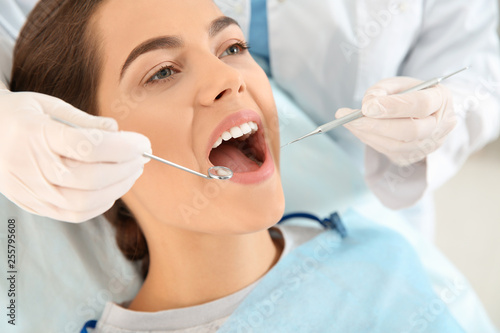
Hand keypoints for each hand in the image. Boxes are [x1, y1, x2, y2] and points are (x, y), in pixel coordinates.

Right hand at [0, 88, 150, 221]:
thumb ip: (84, 120)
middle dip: (127, 168)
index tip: (143, 142)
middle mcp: (33, 167)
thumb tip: (117, 131)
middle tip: (142, 156)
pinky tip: (114, 188)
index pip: (90, 147)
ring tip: (133, 171)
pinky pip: (76, 214)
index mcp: (36, 134)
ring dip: (119, 187)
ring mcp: (33, 191)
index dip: (124, 147)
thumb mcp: (47, 104)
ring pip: (86, 201)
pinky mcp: (36, 205)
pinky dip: (102, 203)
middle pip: (93, 178)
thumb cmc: (18, 115)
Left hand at [336, 77, 456, 166]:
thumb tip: (367, 105)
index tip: (367, 107)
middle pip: (411, 131)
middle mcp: (440, 126)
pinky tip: (356, 129)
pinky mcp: (413, 156)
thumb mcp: (397, 83)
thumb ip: (382, 90)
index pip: (421, 105)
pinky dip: (370, 140)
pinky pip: (389, 152)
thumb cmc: (410, 93)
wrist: (425, 112)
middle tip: (350, 119)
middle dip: (377, 125)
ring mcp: (429, 145)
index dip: (393, 107)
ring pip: (398, 145)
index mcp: (442, 100)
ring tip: (348, 122)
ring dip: (368, 134)